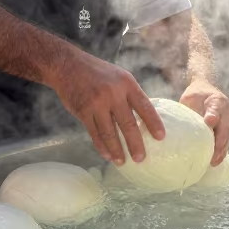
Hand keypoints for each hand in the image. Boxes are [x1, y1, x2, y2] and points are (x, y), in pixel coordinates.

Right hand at [49, 51, 163, 164]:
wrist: (67, 66)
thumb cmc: (98, 73)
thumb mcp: (119, 77)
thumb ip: (130, 95)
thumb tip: (143, 118)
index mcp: (126, 83)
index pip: (144, 106)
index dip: (153, 123)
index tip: (161, 137)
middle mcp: (113, 93)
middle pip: (128, 124)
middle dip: (135, 144)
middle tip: (141, 158)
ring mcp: (97, 103)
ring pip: (110, 133)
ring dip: (117, 150)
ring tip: (123, 162)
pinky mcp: (83, 112)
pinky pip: (94, 134)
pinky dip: (102, 146)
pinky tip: (108, 155)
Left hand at [179, 79, 228, 165]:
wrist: (204, 89)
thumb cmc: (195, 95)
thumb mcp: (191, 98)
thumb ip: (193, 110)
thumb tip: (191, 127)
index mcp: (218, 100)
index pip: (216, 109)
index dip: (212, 116)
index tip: (210, 123)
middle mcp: (227, 111)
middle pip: (225, 128)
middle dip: (219, 143)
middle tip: (213, 156)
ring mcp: (228, 120)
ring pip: (227, 136)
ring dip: (221, 150)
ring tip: (214, 162)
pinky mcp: (226, 128)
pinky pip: (225, 140)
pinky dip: (221, 150)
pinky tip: (216, 160)